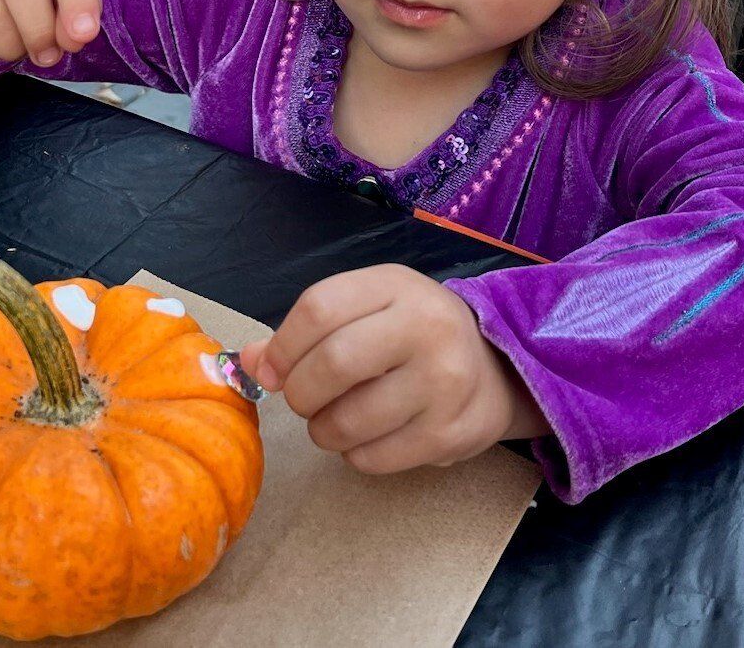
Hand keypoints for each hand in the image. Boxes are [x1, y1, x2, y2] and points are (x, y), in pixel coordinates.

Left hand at [239, 264, 548, 473]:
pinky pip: (372, 457)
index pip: (319, 308)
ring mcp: (443, 382)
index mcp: (396, 285)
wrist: (495, 367)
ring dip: (322, 429)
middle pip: (333, 364)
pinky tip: (364, 436)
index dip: (282, 346)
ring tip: (330, 419)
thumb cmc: (412, 332)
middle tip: (301, 399)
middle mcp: (426, 327)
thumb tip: (248, 362)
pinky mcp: (450, 433)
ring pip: (348, 419)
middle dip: (300, 392)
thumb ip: (306, 330)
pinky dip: (352, 453)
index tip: (270, 370)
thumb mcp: (366, 309)